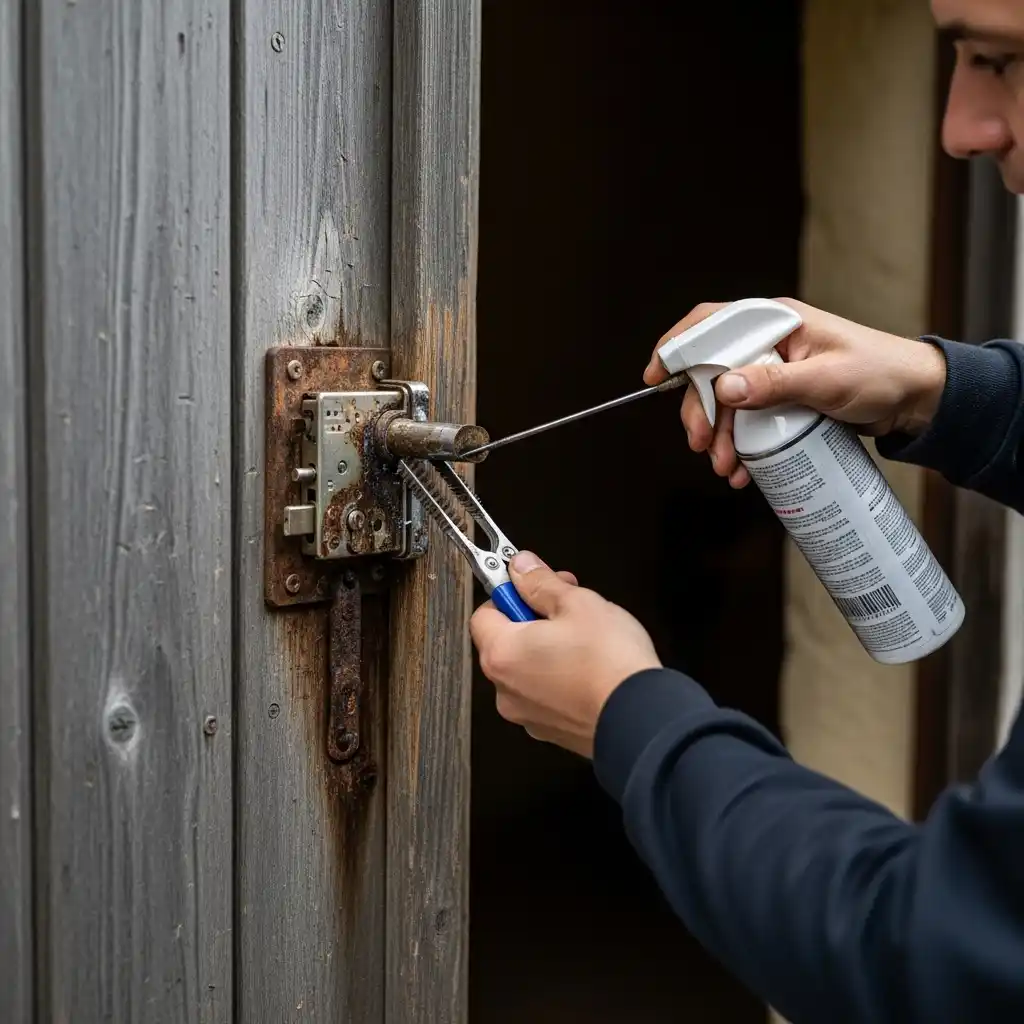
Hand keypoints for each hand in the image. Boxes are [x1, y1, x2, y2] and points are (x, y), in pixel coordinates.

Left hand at [470, 552, 660, 757]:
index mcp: (502, 654)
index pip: (484, 614)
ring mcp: (528, 714)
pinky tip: (591, 669)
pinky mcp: (553, 730)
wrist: (642, 720)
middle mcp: (506, 690)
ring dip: (549, 650)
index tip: (533, 584)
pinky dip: (562, 679)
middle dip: (534, 619)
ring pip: (528, 670)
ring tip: (586, 640)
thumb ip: (542, 583)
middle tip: (567, 606)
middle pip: (506, 643)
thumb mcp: (578, 604)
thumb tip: (523, 569)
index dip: (510, 594)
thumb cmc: (609, 664)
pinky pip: (547, 694)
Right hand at [643, 298, 947, 488]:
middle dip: (700, 410)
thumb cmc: (881, 374)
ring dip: (719, 434)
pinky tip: (741, 467)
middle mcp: (768, 343)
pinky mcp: (780, 396)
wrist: (915, 398)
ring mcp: (772, 371)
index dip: (677, 346)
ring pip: (726, 400)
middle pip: (711, 372)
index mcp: (775, 323)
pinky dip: (738, 443)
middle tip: (701, 443)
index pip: (711, 324)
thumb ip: (774, 383)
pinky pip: (746, 418)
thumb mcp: (826, 380)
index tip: (655, 375)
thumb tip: (724, 387)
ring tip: (724, 466)